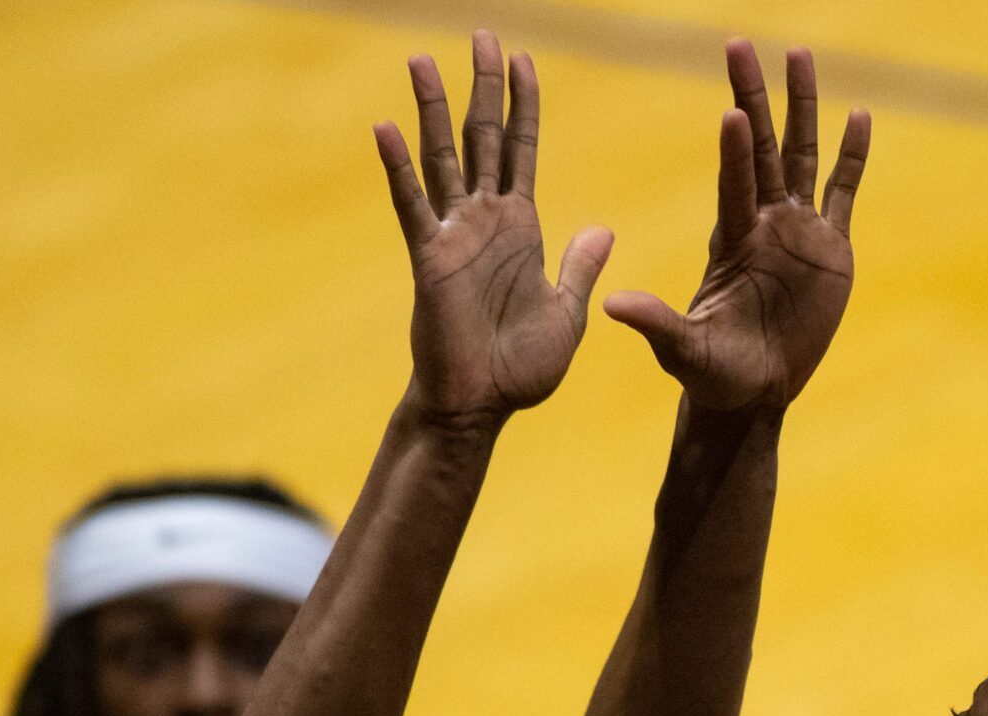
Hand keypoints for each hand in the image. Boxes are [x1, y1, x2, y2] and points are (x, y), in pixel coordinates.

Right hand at [376, 33, 613, 427]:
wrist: (481, 407)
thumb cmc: (520, 369)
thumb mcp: (567, 313)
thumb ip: (578, 267)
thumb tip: (602, 228)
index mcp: (521, 228)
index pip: (522, 150)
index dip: (523, 105)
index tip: (523, 60)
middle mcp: (485, 221)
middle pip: (483, 138)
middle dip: (483, 86)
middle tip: (483, 34)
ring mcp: (453, 236)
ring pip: (443, 157)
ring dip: (433, 108)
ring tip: (421, 59)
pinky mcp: (429, 258)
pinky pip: (412, 205)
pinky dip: (398, 167)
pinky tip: (385, 127)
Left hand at [605, 42, 868, 412]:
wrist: (753, 392)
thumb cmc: (713, 374)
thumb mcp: (683, 351)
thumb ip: (657, 323)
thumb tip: (613, 305)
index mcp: (730, 241)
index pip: (734, 183)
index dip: (735, 150)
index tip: (730, 109)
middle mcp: (763, 224)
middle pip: (762, 147)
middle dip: (754, 96)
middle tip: (738, 43)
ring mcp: (797, 231)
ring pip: (803, 154)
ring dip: (802, 105)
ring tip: (799, 53)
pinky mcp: (830, 249)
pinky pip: (843, 193)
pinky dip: (852, 156)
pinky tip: (858, 115)